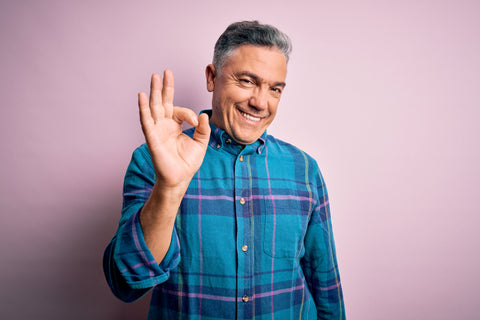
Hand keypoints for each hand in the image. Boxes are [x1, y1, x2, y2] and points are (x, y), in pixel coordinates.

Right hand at [138, 70, 210, 192]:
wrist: (180, 178)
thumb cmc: (188, 163)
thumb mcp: (201, 143)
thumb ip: (203, 129)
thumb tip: (203, 116)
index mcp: (174, 125)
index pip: (179, 110)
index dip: (188, 113)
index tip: (195, 122)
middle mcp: (164, 125)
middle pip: (162, 102)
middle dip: (164, 87)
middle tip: (164, 72)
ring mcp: (157, 130)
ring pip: (154, 107)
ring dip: (153, 92)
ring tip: (154, 77)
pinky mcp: (152, 137)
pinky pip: (146, 121)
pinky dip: (143, 108)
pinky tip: (142, 96)